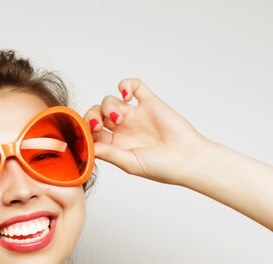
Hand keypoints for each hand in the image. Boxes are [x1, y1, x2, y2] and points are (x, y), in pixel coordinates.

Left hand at [84, 79, 210, 185]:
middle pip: (96, 114)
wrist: (187, 159)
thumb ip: (109, 154)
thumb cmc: (161, 168)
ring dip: (109, 106)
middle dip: (92, 117)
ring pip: (110, 100)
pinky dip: (126, 85)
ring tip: (119, 118)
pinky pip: (134, 86)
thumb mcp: (129, 163)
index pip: (91, 133)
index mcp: (114, 145)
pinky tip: (126, 94)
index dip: (85, 131)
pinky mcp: (149, 102)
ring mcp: (135, 115)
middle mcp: (122, 129)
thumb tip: (88, 147)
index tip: (86, 135)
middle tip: (99, 126)